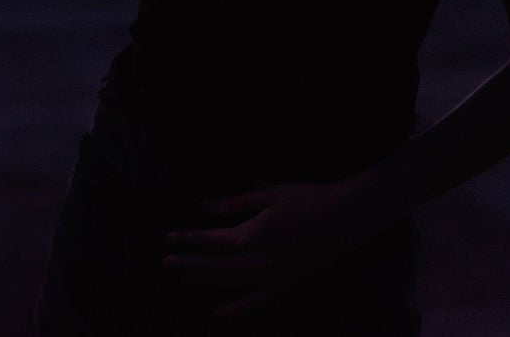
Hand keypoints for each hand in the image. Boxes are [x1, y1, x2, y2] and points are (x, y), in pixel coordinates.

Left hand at [161, 178, 378, 319]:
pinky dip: (234, 309)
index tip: (167, 239)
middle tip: (165, 263)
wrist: (344, 218)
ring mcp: (270, 277)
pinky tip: (216, 313)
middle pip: (214, 265)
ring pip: (229, 283)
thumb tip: (203, 206)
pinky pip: (254, 302)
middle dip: (188, 263)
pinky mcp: (283, 286)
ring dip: (205, 280)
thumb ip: (232, 204)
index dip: (187, 240)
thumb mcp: (267, 195)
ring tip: (185, 277)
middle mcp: (257, 261)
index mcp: (250, 236)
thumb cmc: (306, 200)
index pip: (210, 241)